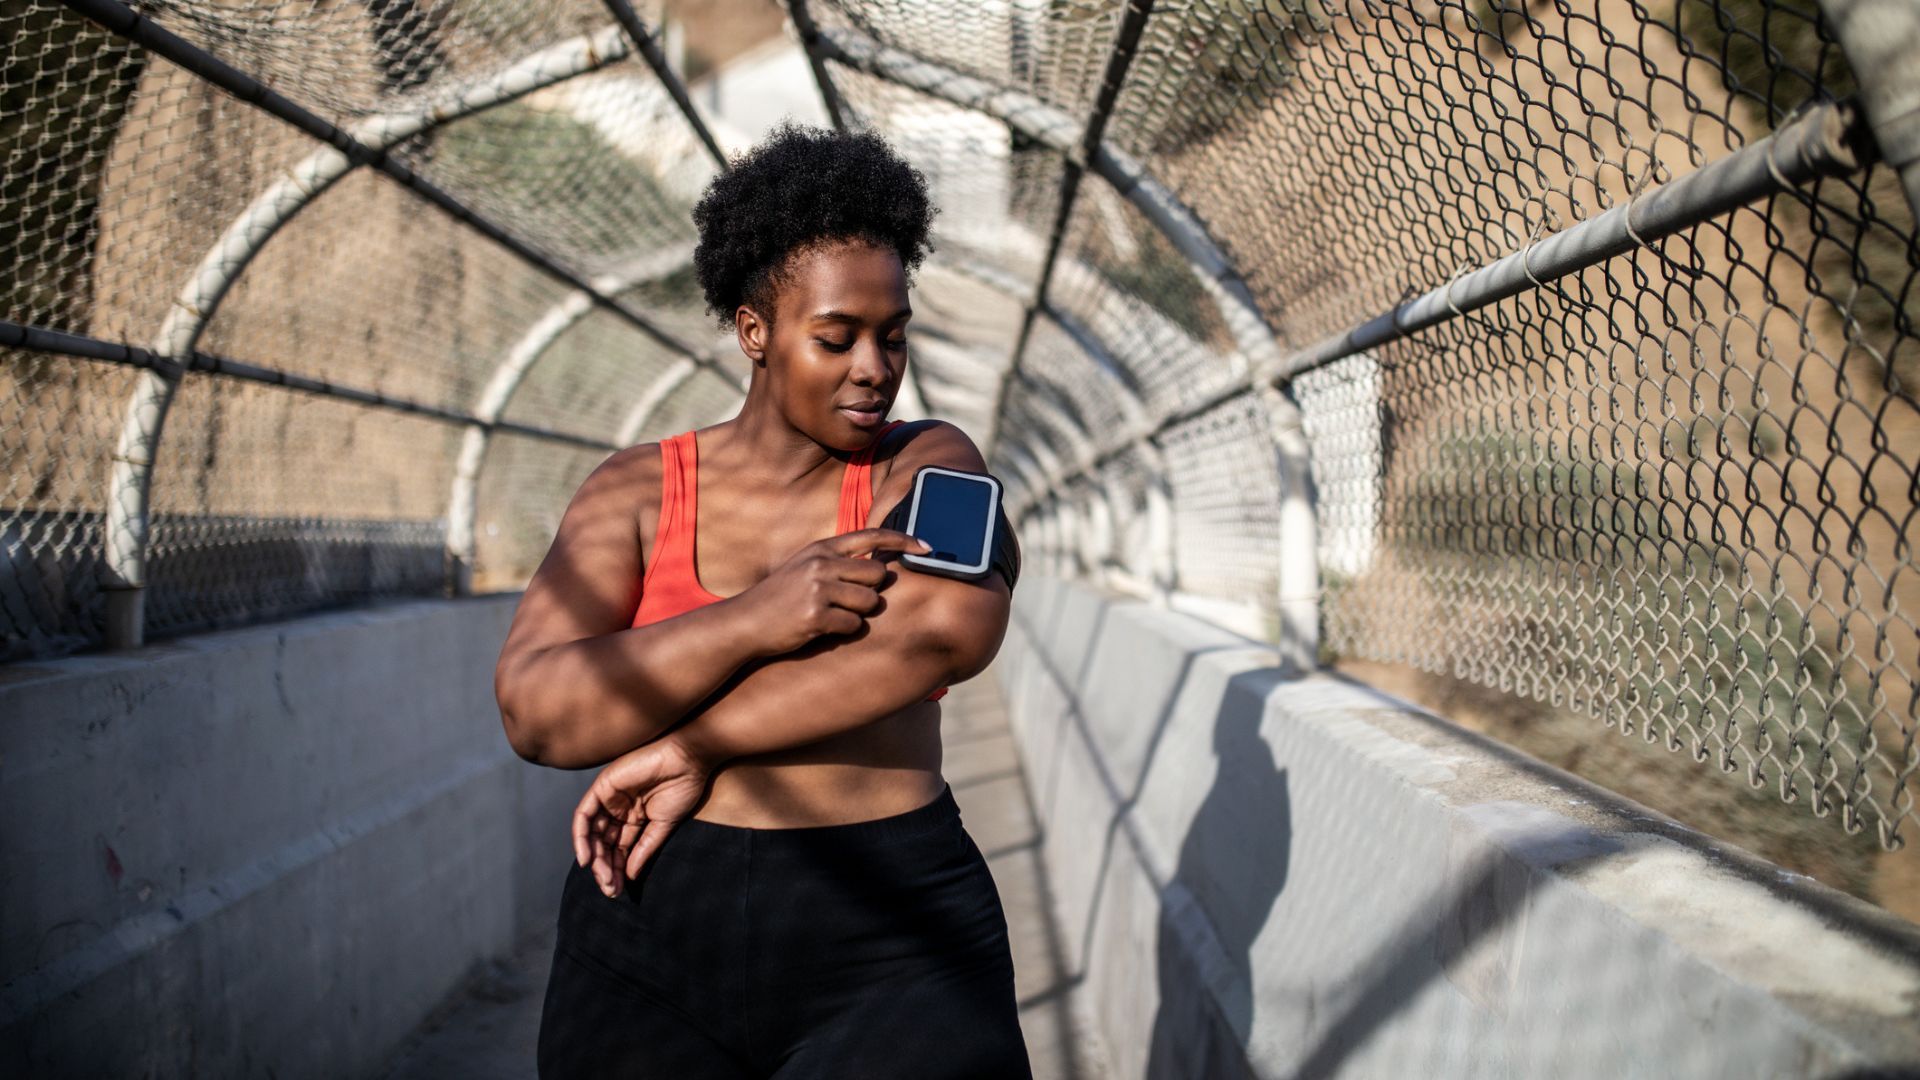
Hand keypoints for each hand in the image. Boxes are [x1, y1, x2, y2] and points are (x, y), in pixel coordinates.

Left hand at [571, 734, 713, 897]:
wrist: (688, 759)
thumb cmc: (682, 788)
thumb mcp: (662, 826)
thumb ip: (644, 849)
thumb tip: (630, 875)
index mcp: (633, 817)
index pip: (619, 848)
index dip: (617, 869)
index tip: (618, 890)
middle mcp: (618, 809)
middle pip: (604, 843)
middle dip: (605, 867)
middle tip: (610, 888)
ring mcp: (609, 798)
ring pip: (593, 833)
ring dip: (594, 857)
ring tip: (603, 878)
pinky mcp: (602, 786)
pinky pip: (584, 815)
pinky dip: (581, 836)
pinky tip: (586, 858)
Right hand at [734, 528, 930, 655]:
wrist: (745, 622)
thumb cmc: (780, 597)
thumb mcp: (805, 566)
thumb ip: (838, 560)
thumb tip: (881, 564)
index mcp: (822, 548)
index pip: (872, 535)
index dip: (903, 539)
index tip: (927, 546)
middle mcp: (821, 563)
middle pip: (878, 575)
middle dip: (872, 592)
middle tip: (847, 602)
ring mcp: (818, 589)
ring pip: (869, 603)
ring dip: (857, 614)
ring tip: (830, 615)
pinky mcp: (815, 617)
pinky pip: (853, 626)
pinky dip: (843, 632)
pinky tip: (821, 629)